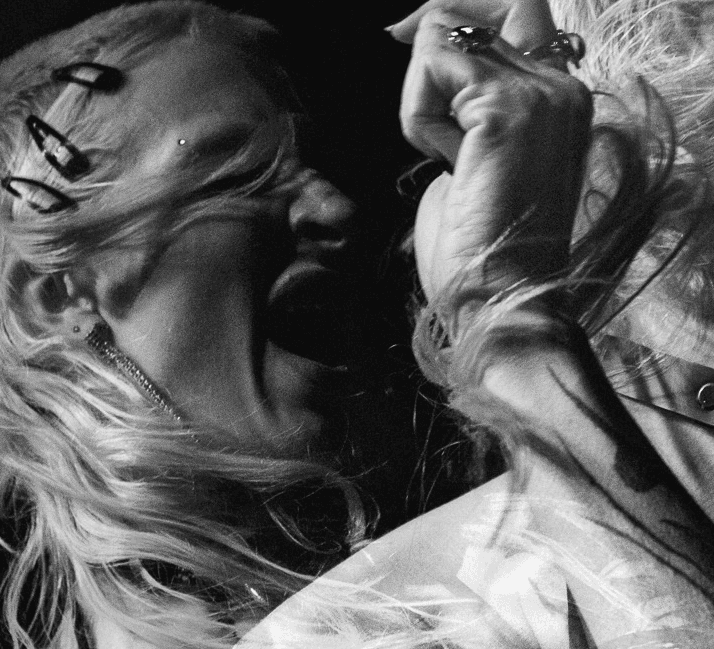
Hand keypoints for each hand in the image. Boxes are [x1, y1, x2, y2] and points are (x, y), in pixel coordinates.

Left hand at [391, 3, 591, 302]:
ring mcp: (541, 95)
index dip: (454, 23)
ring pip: (448, 30)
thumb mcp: (471, 164)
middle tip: (410, 90)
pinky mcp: (506, 109)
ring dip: (424, 94)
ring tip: (443, 156)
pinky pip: (434, 63)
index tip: (405, 40)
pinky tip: (440, 160)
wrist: (497, 301)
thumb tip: (435, 71)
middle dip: (430, 52)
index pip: (513, 14)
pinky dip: (418, 112)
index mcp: (561, 102)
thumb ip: (465, 112)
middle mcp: (562, 88)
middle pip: (480, 10)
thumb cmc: (478, 253)